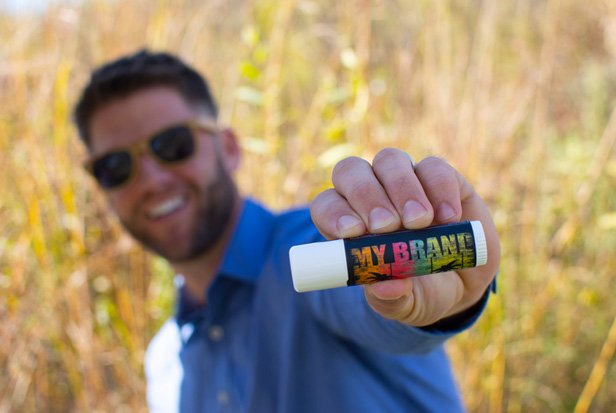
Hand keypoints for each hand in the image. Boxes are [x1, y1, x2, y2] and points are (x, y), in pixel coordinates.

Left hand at [310, 148, 500, 326]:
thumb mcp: (405, 305)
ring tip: (421, 223)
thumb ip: (391, 300)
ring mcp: (403, 180)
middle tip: (388, 226)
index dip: (334, 213)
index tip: (352, 233)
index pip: (326, 205)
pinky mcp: (438, 176)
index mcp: (348, 225)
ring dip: (402, 188)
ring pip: (389, 160)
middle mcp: (370, 194)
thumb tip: (385, 287)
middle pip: (351, 172)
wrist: (464, 284)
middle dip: (366, 195)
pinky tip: (449, 218)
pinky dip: (439, 189)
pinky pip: (433, 167)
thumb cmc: (420, 291)